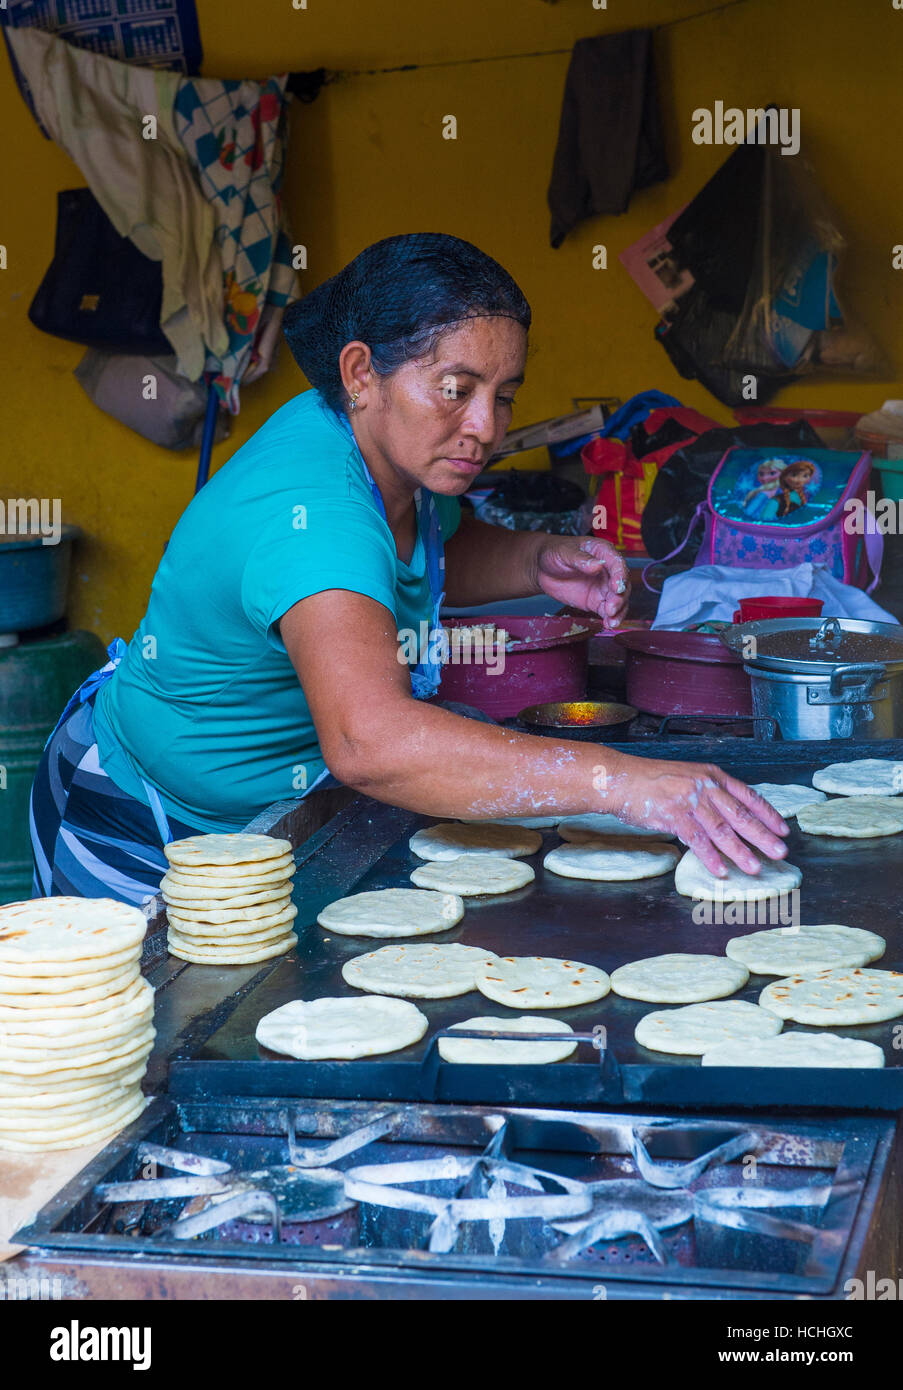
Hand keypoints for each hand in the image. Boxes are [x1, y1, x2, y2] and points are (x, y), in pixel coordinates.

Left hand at [534, 536, 629, 630]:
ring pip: (619, 599)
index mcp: (603, 552)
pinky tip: (608, 624)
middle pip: (622, 584)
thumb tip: (597, 565)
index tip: (616, 587)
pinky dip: (610, 618)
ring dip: (618, 611)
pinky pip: (608, 610)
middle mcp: (608, 570)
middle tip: (611, 608)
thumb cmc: (555, 553)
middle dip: (619, 597)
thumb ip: (580, 559)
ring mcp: (603, 587)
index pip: (617, 564)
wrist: (543, 569)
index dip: (620, 576)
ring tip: (611, 621)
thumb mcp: (564, 552)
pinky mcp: (597, 601)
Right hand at [605, 757, 789, 876]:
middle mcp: (705, 786)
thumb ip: (708, 793)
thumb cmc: (651, 781)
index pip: (748, 796)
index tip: (783, 829)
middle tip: (780, 852)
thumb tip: (728, 816)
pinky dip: (710, 857)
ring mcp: (689, 800)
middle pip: (740, 815)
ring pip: (722, 829)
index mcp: (712, 776)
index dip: (768, 814)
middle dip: (763, 836)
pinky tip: (720, 870)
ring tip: (755, 867)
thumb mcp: (687, 778)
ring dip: (740, 851)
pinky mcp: (673, 815)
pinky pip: (696, 840)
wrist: (620, 778)